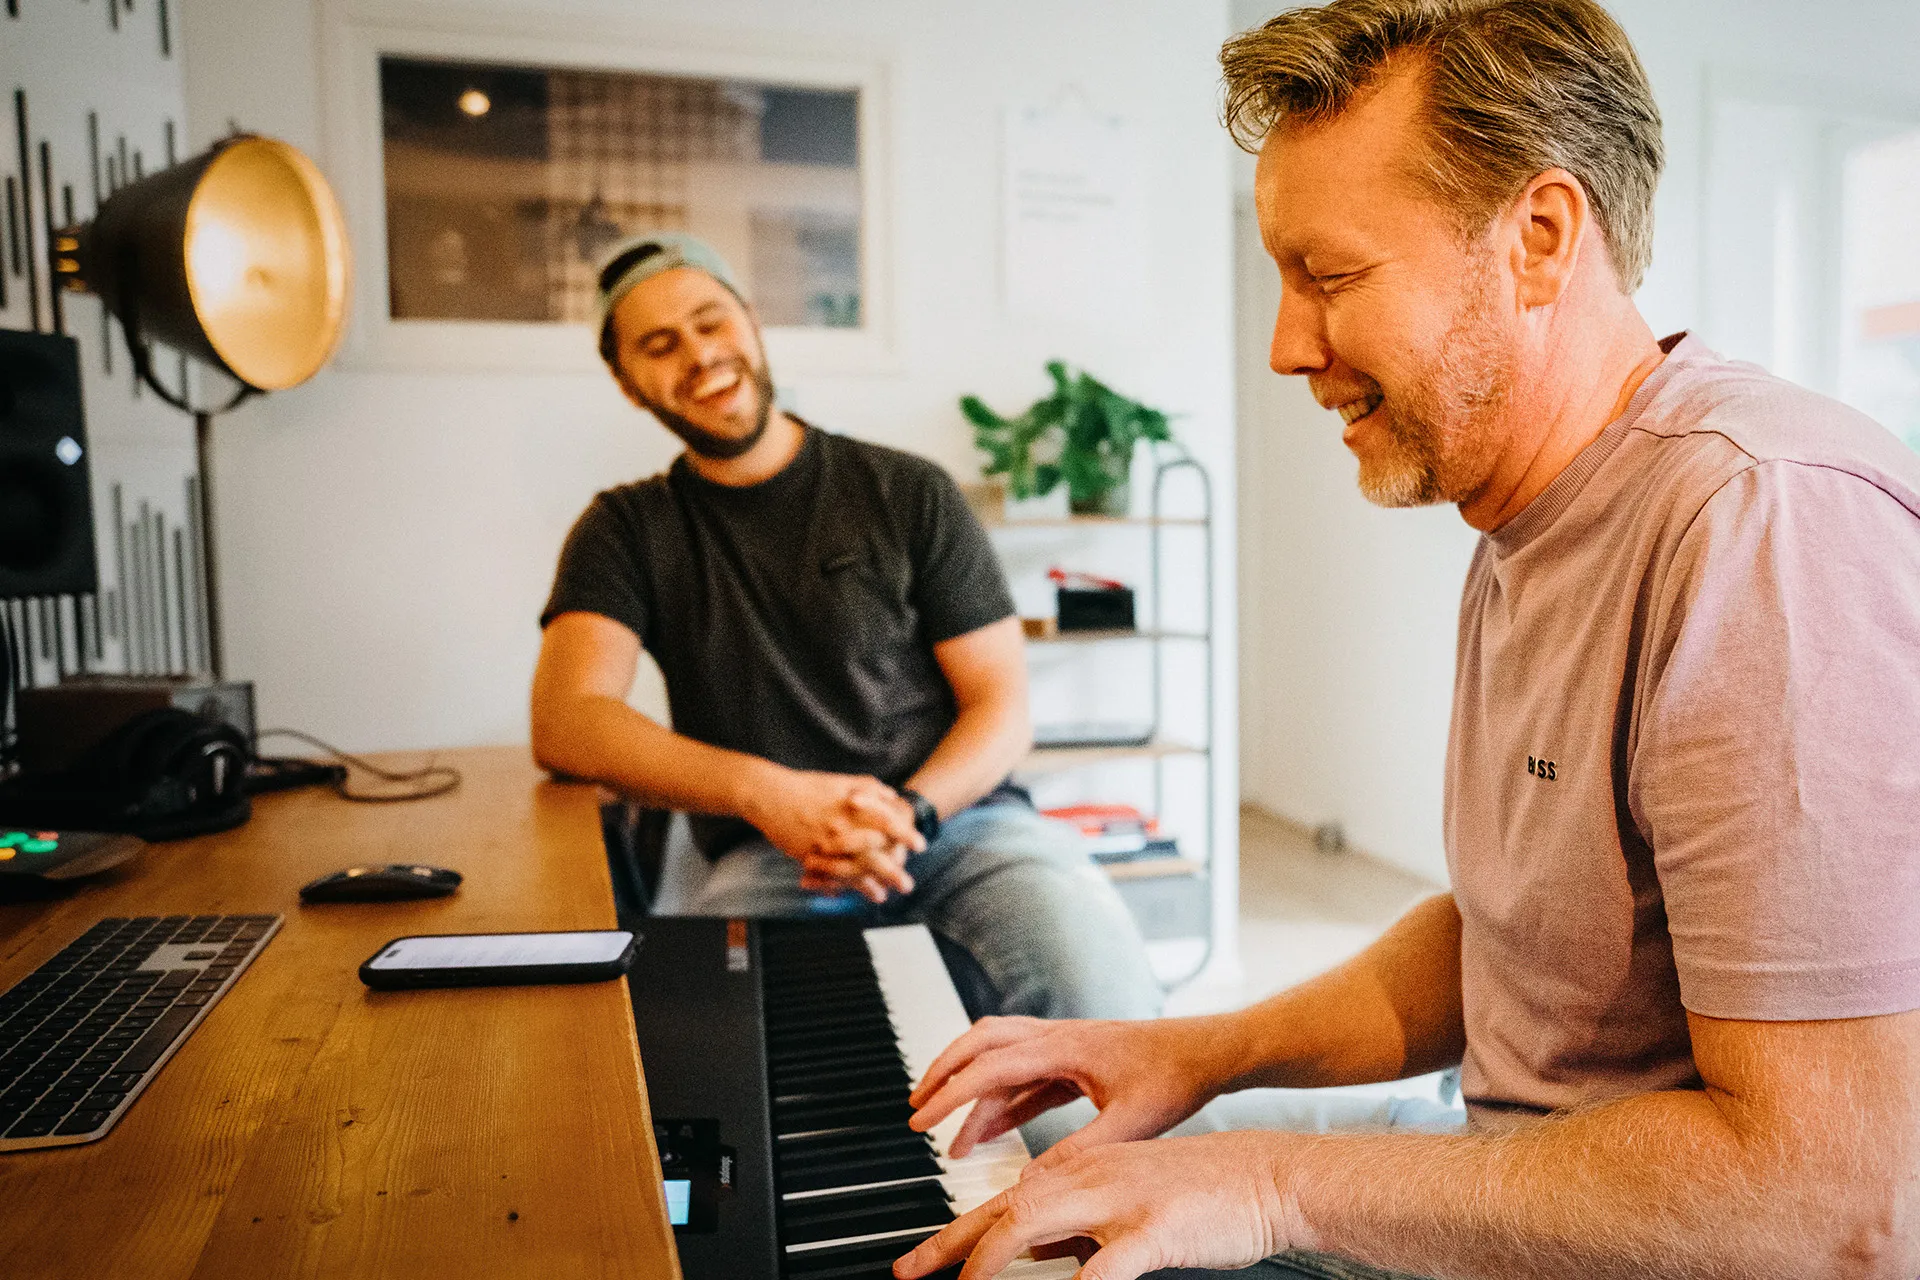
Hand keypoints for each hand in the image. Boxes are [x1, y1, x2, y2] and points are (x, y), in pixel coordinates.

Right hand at [745, 769, 924, 901]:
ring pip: (852, 870)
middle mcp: (840, 827)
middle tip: (908, 885)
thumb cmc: (806, 786)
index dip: (905, 835)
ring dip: (869, 885)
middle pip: (873, 854)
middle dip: (893, 871)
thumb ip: (869, 787)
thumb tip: (893, 796)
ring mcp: (824, 844)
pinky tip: (851, 893)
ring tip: (884, 896)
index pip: (887, 822)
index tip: (921, 846)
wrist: (769, 795)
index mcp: (850, 807)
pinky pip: (829, 875)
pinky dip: (843, 885)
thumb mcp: (840, 781)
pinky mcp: (808, 856)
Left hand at [893, 1131, 1300, 1279]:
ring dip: (992, 1259)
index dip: (951, 1238)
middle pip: (1002, 1209)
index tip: (913, 1266)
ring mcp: (1121, 1199)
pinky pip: (1106, 1263)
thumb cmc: (1200, 1197)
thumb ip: (1075, 1226)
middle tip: (906, 1275)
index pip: (1001, 1205)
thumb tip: (1027, 1251)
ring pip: (1036, 1220)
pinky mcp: (1156, 1228)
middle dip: (948, 1246)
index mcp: (1081, 1173)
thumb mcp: (1124, 1204)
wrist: (1267, 1177)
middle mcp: (1090, 1178)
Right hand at [908, 1016, 1224, 1163]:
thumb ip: (1079, 1153)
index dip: (950, 1095)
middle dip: (942, 1076)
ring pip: (997, 1055)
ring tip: (950, 1135)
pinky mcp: (1074, 1058)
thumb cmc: (1176, 1078)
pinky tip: (990, 1134)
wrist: (1210, 1052)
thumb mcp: (1129, 1123)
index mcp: (1064, 1047)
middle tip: (916, 1111)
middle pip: (979, 1045)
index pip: (989, 1067)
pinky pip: (1023, 1075)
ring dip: (970, 1089)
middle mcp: (1056, 1037)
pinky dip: (1000, 1101)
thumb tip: (1031, 1185)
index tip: (920, 1121)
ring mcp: (1064, 1044)